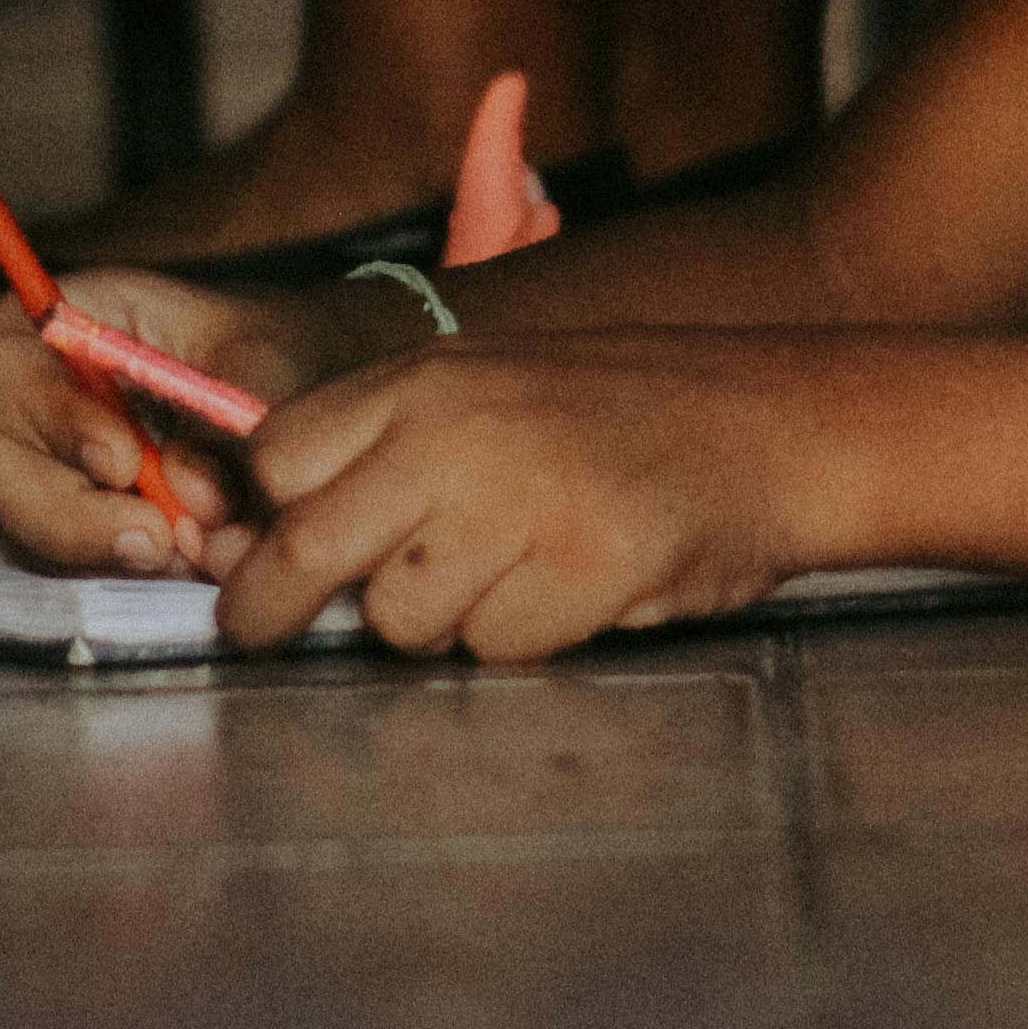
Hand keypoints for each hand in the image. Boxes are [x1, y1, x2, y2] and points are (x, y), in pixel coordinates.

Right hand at [0, 265, 410, 575]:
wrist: (300, 390)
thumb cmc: (273, 353)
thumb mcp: (267, 361)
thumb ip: (230, 421)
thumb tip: (194, 496)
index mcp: (65, 319)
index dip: (44, 415)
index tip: (123, 460)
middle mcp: (36, 391)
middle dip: (70, 515)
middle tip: (158, 538)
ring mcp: (46, 462)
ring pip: (24, 524)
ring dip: (102, 549)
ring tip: (190, 547)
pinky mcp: (74, 517)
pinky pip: (67, 561)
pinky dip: (123, 569)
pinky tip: (187, 557)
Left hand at [215, 330, 838, 661]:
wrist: (771, 423)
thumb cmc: (619, 417)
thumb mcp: (487, 387)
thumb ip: (389, 445)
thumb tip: (272, 537)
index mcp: (425, 380)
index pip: (280, 457)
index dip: (263, 518)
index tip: (257, 554)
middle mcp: (458, 431)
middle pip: (305, 548)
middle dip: (271, 607)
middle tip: (255, 634)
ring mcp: (521, 498)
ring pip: (399, 617)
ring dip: (434, 621)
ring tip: (502, 578)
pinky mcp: (584, 566)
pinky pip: (494, 648)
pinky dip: (522, 637)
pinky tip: (569, 590)